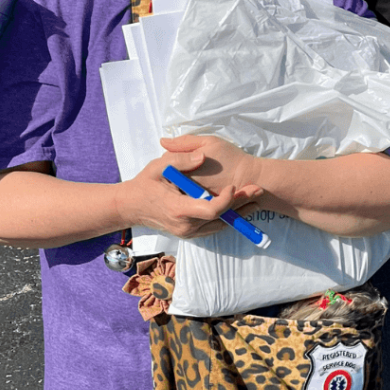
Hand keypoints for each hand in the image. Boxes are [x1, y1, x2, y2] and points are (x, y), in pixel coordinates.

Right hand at [117, 147, 262, 238]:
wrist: (130, 207)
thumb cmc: (145, 184)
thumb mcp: (159, 166)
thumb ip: (181, 159)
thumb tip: (202, 156)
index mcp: (179, 209)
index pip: (212, 210)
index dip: (227, 200)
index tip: (233, 186)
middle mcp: (186, 225)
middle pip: (221, 218)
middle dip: (241, 203)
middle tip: (258, 190)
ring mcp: (188, 232)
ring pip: (220, 225)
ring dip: (239, 212)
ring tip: (256, 198)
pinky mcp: (190, 233)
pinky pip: (214, 227)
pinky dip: (228, 217)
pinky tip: (241, 206)